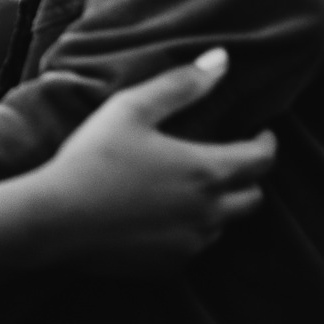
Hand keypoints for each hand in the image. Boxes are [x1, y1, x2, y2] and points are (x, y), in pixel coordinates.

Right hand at [34, 49, 276, 273]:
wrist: (56, 220)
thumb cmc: (93, 158)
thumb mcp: (131, 109)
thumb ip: (180, 84)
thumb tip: (222, 59)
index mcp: (205, 170)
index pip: (261, 159)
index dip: (268, 143)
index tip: (263, 134)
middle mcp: (209, 212)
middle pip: (253, 197)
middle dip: (249, 177)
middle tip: (232, 159)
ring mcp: (191, 242)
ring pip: (224, 224)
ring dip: (220, 204)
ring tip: (194, 186)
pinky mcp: (170, 265)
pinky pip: (195, 245)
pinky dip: (191, 228)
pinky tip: (164, 214)